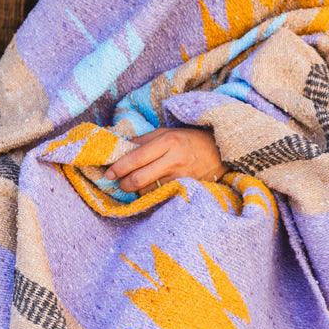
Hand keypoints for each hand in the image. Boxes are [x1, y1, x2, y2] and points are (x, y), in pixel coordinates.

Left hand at [104, 126, 224, 194]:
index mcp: (167, 141)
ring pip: (149, 190)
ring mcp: (182, 176)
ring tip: (136, 185)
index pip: (137, 156)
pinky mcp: (187, 188)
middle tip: (119, 182)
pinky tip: (149, 191)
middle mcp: (174, 159)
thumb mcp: (167, 132)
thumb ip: (143, 141)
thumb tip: (119, 148)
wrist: (219, 151)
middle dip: (125, 183)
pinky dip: (151, 195)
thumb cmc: (189, 140)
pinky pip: (161, 195)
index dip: (120, 167)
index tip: (108, 173)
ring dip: (137, 191)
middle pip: (140, 178)